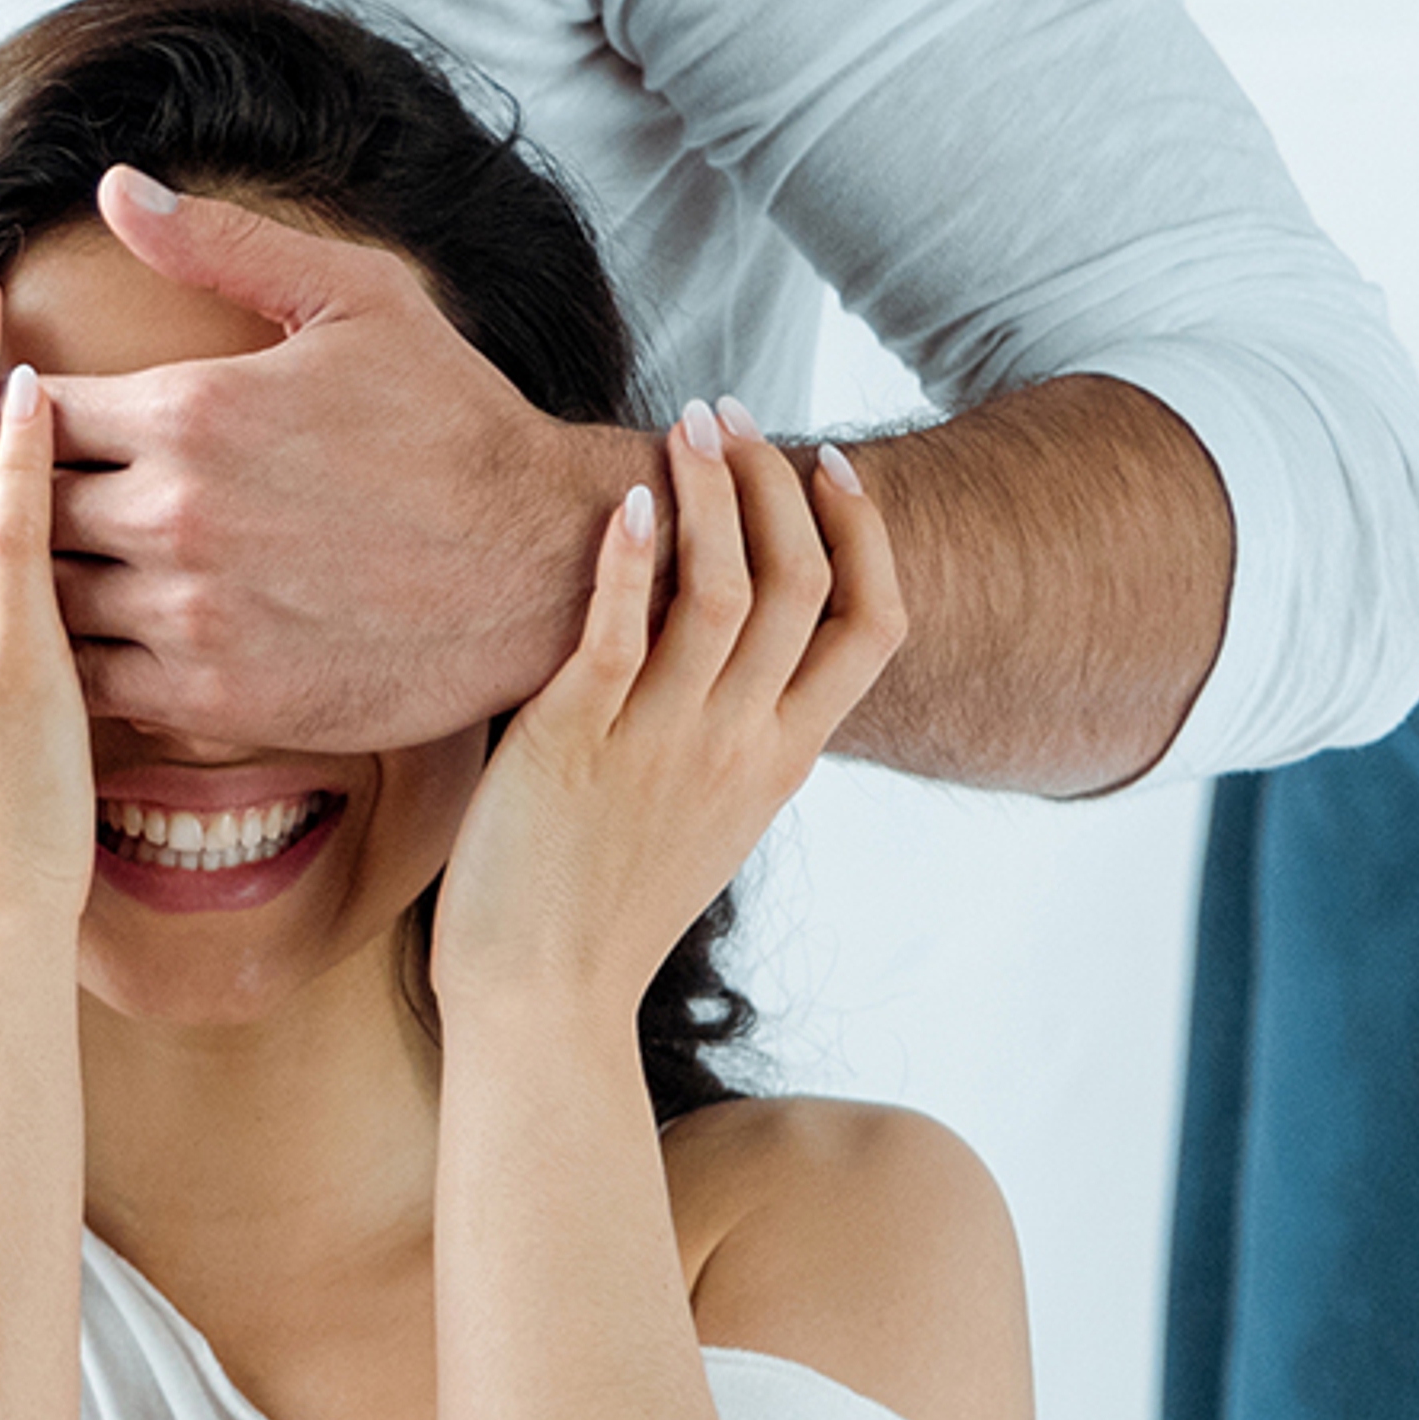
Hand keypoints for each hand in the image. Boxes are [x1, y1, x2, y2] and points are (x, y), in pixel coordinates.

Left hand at [39, 167, 638, 752]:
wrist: (544, 568)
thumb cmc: (454, 423)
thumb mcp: (356, 300)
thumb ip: (222, 244)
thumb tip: (114, 187)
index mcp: (192, 410)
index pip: (31, 409)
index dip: (14, 414)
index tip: (21, 421)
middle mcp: (177, 515)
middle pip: (21, 507)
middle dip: (14, 499)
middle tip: (17, 502)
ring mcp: (191, 615)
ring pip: (46, 598)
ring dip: (39, 581)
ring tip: (48, 566)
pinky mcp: (214, 697)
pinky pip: (91, 681)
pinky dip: (79, 658)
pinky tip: (98, 632)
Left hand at [431, 403, 903, 1016]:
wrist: (541, 1005)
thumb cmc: (602, 913)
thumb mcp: (705, 822)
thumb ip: (730, 743)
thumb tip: (725, 665)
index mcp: (782, 761)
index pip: (877, 624)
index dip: (866, 532)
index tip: (832, 465)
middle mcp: (738, 745)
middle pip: (805, 581)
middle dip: (777, 480)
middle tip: (731, 414)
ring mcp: (662, 743)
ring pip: (725, 587)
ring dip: (711, 490)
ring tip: (683, 426)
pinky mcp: (574, 744)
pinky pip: (619, 629)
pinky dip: (629, 557)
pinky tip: (623, 503)